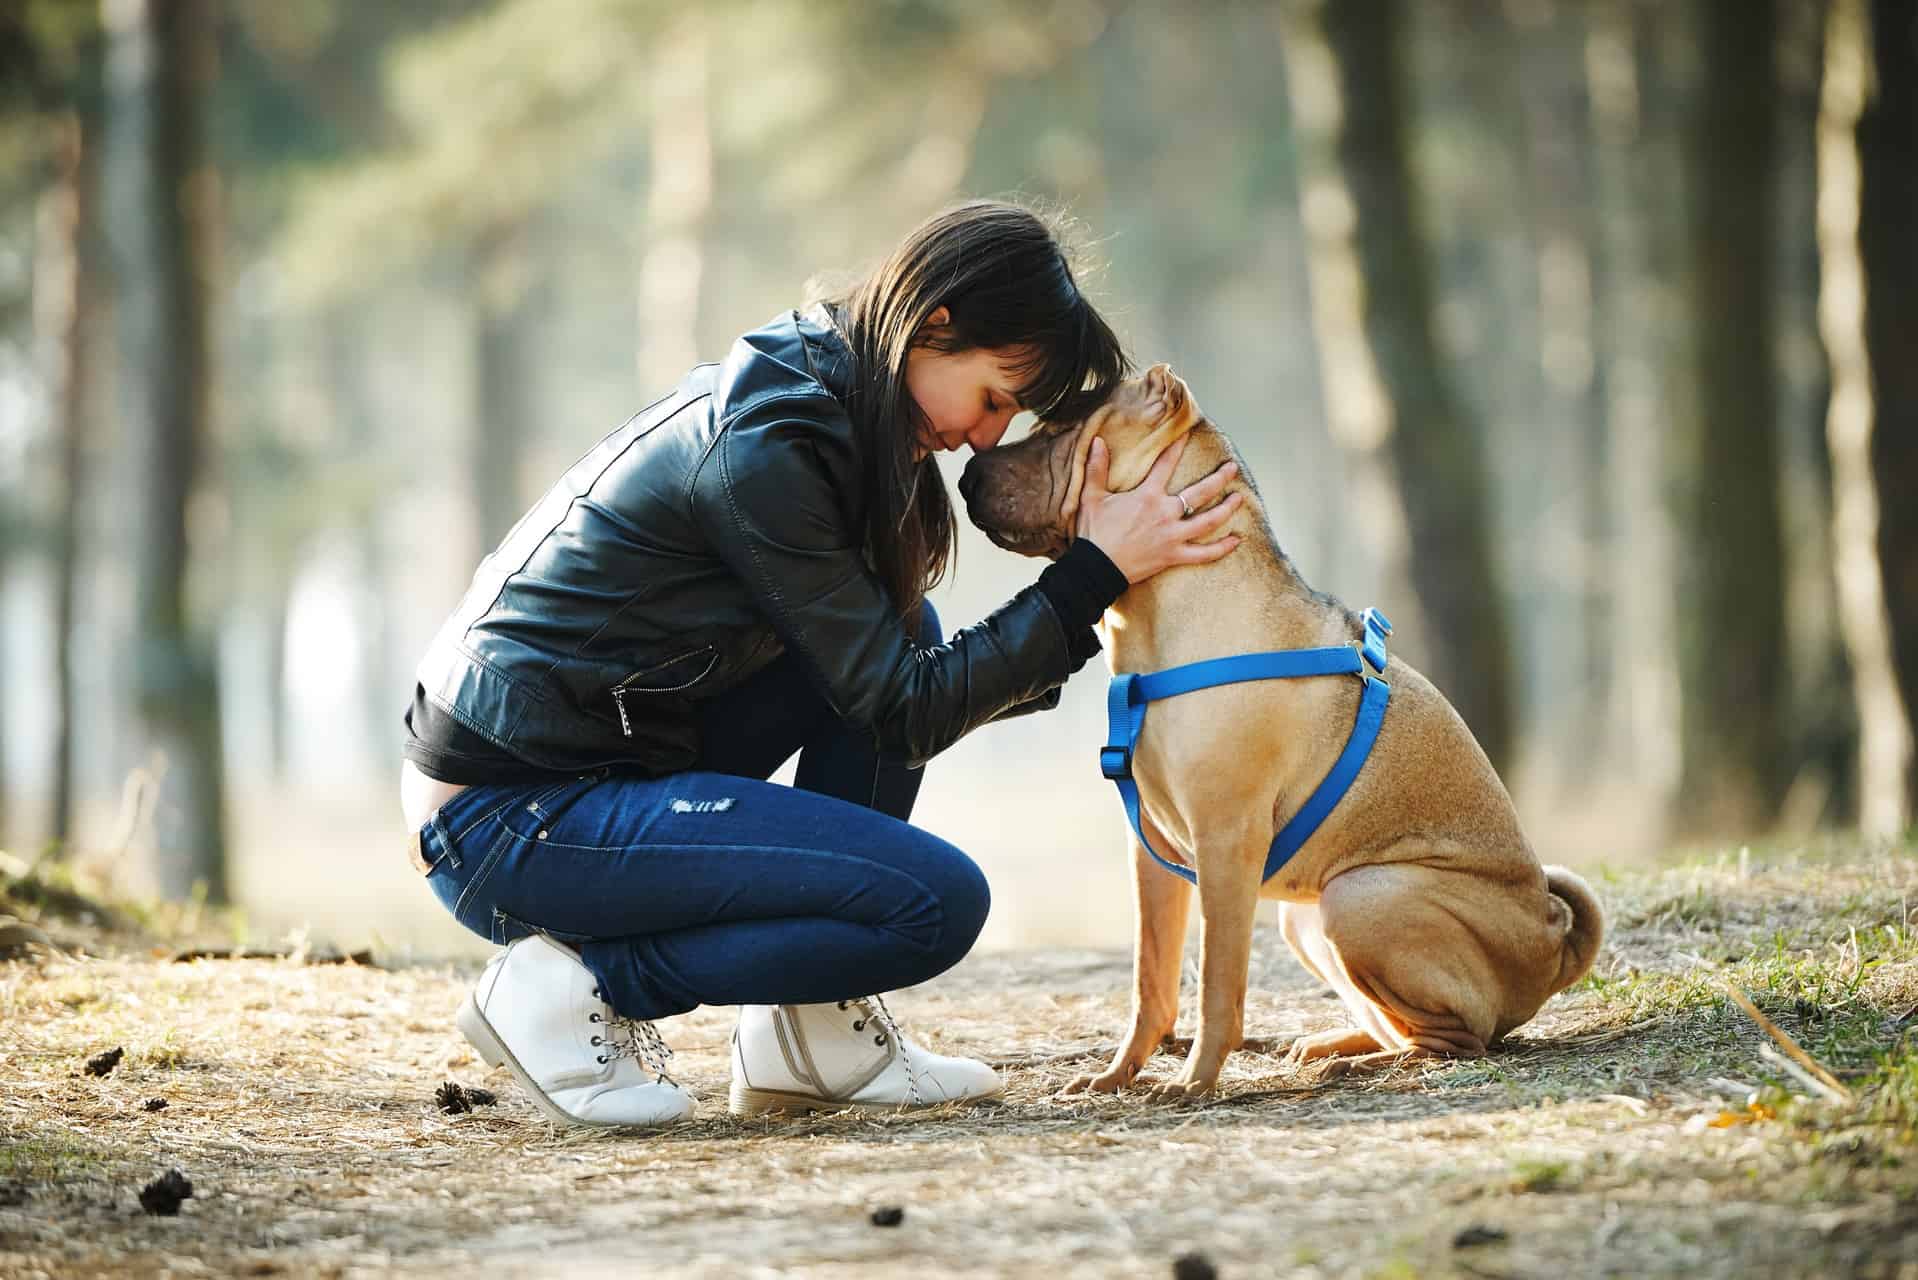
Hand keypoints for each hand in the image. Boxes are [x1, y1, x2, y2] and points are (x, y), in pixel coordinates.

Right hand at [1074, 434, 1243, 583]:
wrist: (1096, 567)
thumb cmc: (1094, 532)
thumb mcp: (1092, 497)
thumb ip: (1097, 468)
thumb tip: (1098, 441)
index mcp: (1148, 496)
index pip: (1166, 464)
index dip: (1177, 446)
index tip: (1188, 434)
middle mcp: (1166, 513)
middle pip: (1200, 492)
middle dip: (1219, 478)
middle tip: (1232, 468)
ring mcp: (1173, 536)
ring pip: (1209, 520)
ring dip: (1227, 508)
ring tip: (1240, 497)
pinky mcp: (1174, 556)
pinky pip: (1204, 554)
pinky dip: (1222, 548)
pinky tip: (1237, 541)